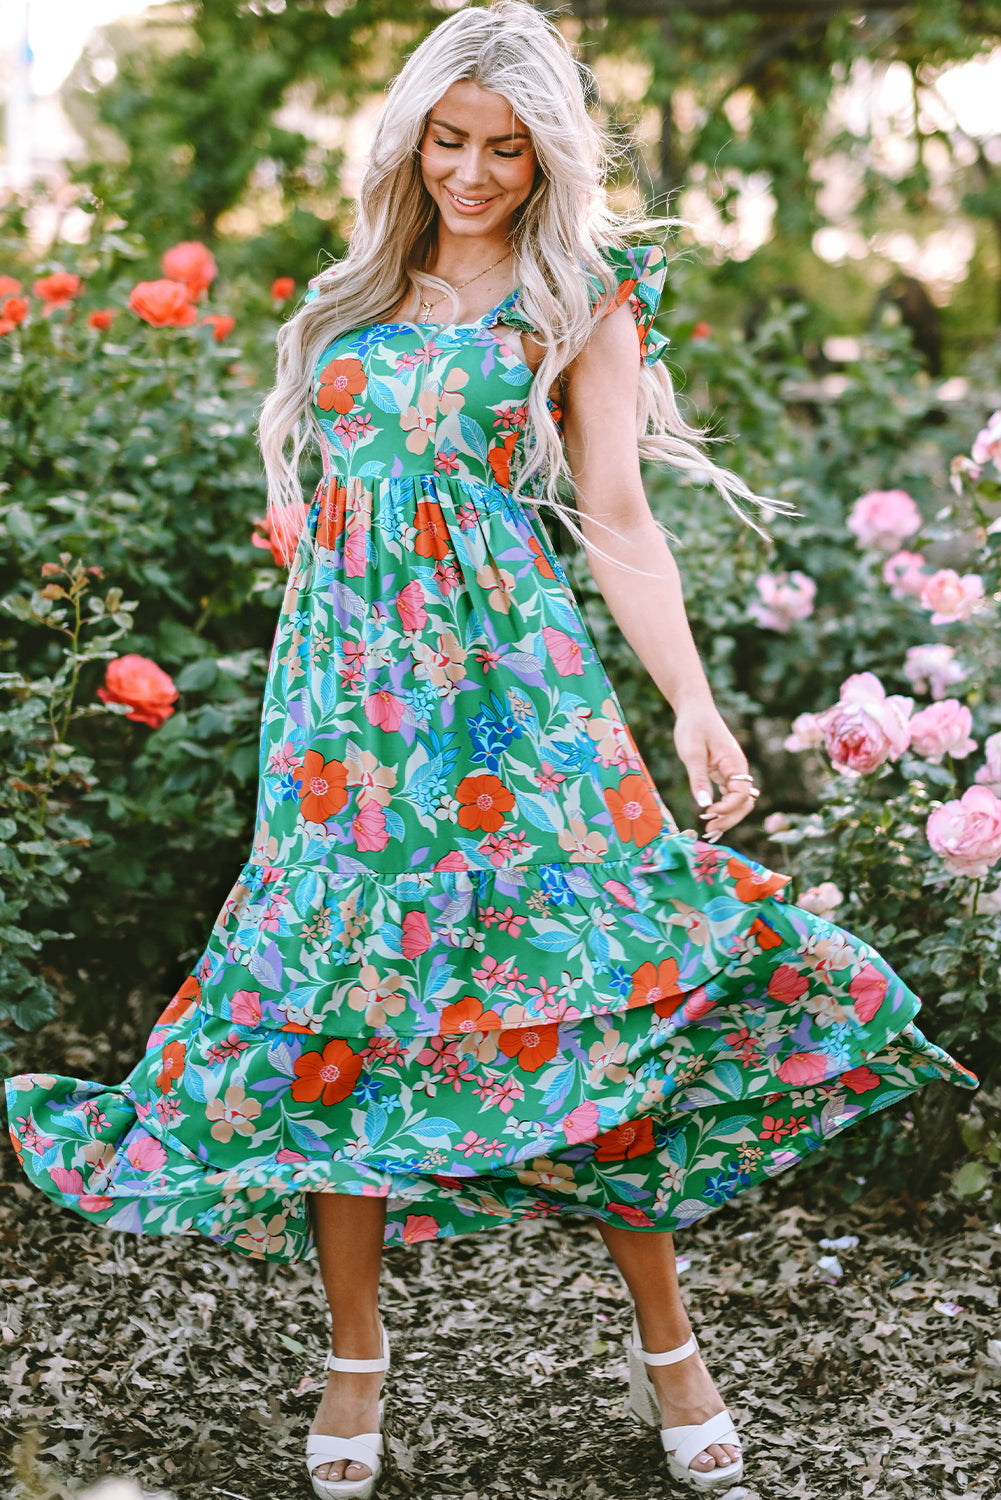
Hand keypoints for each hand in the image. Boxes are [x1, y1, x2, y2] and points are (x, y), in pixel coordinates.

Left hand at [672, 703, 759, 841]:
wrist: (694, 709)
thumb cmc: (693, 726)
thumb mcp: (692, 752)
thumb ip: (699, 778)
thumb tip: (704, 805)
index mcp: (736, 763)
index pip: (741, 795)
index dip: (727, 808)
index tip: (707, 813)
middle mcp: (738, 770)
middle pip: (744, 803)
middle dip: (729, 819)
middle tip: (709, 830)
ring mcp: (732, 773)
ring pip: (738, 802)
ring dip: (727, 817)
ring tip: (709, 829)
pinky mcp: (723, 774)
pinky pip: (728, 796)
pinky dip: (722, 809)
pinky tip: (710, 819)